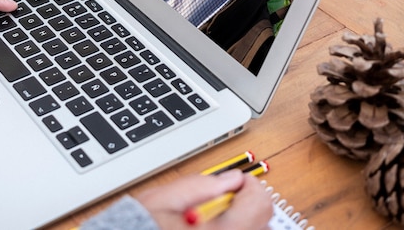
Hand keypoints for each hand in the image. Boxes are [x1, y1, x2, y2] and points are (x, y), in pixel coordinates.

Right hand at [136, 170, 272, 229]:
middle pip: (263, 222)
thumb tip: (231, 178)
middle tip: (220, 200)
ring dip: (241, 220)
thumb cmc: (141, 227)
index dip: (249, 184)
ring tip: (211, 218)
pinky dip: (234, 229)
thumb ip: (200, 185)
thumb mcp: (164, 200)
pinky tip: (209, 228)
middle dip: (246, 205)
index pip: (259, 202)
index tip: (234, 181)